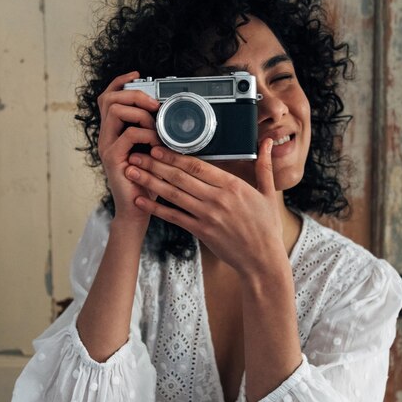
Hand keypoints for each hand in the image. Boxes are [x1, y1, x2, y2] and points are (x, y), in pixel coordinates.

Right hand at [97, 71, 161, 228]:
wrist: (137, 209)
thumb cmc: (147, 181)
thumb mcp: (152, 151)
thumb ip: (153, 132)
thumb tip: (168, 114)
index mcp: (113, 132)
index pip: (108, 97)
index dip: (121, 82)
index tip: (138, 76)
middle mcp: (106, 136)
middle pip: (109, 98)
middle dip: (134, 94)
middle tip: (154, 105)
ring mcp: (106, 146)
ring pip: (115, 110)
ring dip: (140, 113)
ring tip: (156, 126)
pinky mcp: (112, 158)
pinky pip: (128, 134)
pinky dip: (146, 134)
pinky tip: (157, 143)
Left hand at [125, 139, 286, 275]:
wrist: (262, 260)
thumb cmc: (266, 227)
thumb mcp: (269, 194)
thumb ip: (265, 167)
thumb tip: (268, 141)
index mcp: (232, 186)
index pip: (198, 166)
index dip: (174, 156)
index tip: (157, 147)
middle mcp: (217, 199)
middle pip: (180, 177)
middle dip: (154, 164)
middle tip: (135, 154)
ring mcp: (207, 216)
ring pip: (173, 195)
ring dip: (150, 182)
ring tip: (131, 172)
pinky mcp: (201, 232)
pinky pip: (174, 217)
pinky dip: (156, 208)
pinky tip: (141, 201)